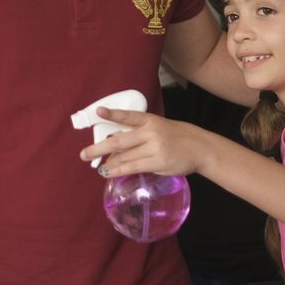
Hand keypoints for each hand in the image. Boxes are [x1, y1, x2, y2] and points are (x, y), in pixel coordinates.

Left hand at [79, 107, 207, 178]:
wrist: (200, 147)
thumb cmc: (177, 137)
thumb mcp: (159, 128)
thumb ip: (139, 135)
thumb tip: (115, 149)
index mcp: (150, 120)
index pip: (129, 116)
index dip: (113, 114)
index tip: (99, 112)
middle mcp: (151, 132)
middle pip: (119, 140)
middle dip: (99, 148)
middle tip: (85, 154)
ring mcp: (155, 147)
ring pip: (125, 156)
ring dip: (109, 163)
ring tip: (98, 167)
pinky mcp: (158, 162)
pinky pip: (134, 167)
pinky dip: (120, 170)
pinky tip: (110, 172)